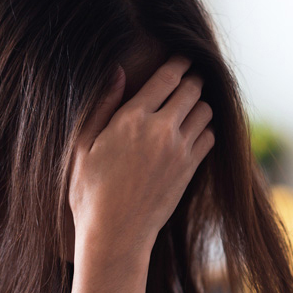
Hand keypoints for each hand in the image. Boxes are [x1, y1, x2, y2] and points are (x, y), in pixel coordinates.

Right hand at [68, 56, 215, 262]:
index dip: (178, 63)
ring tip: (190, 105)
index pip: (166, 78)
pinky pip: (209, 137)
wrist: (115, 235)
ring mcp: (179, 151)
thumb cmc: (90, 193)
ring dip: (199, 104)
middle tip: (190, 78)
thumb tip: (117, 72)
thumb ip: (102, 106)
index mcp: (131, 119)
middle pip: (191, 90)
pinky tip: (193, 133)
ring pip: (205, 112)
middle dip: (192, 80)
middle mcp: (161, 131)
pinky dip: (205, 130)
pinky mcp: (189, 171)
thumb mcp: (83, 146)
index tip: (183, 58)